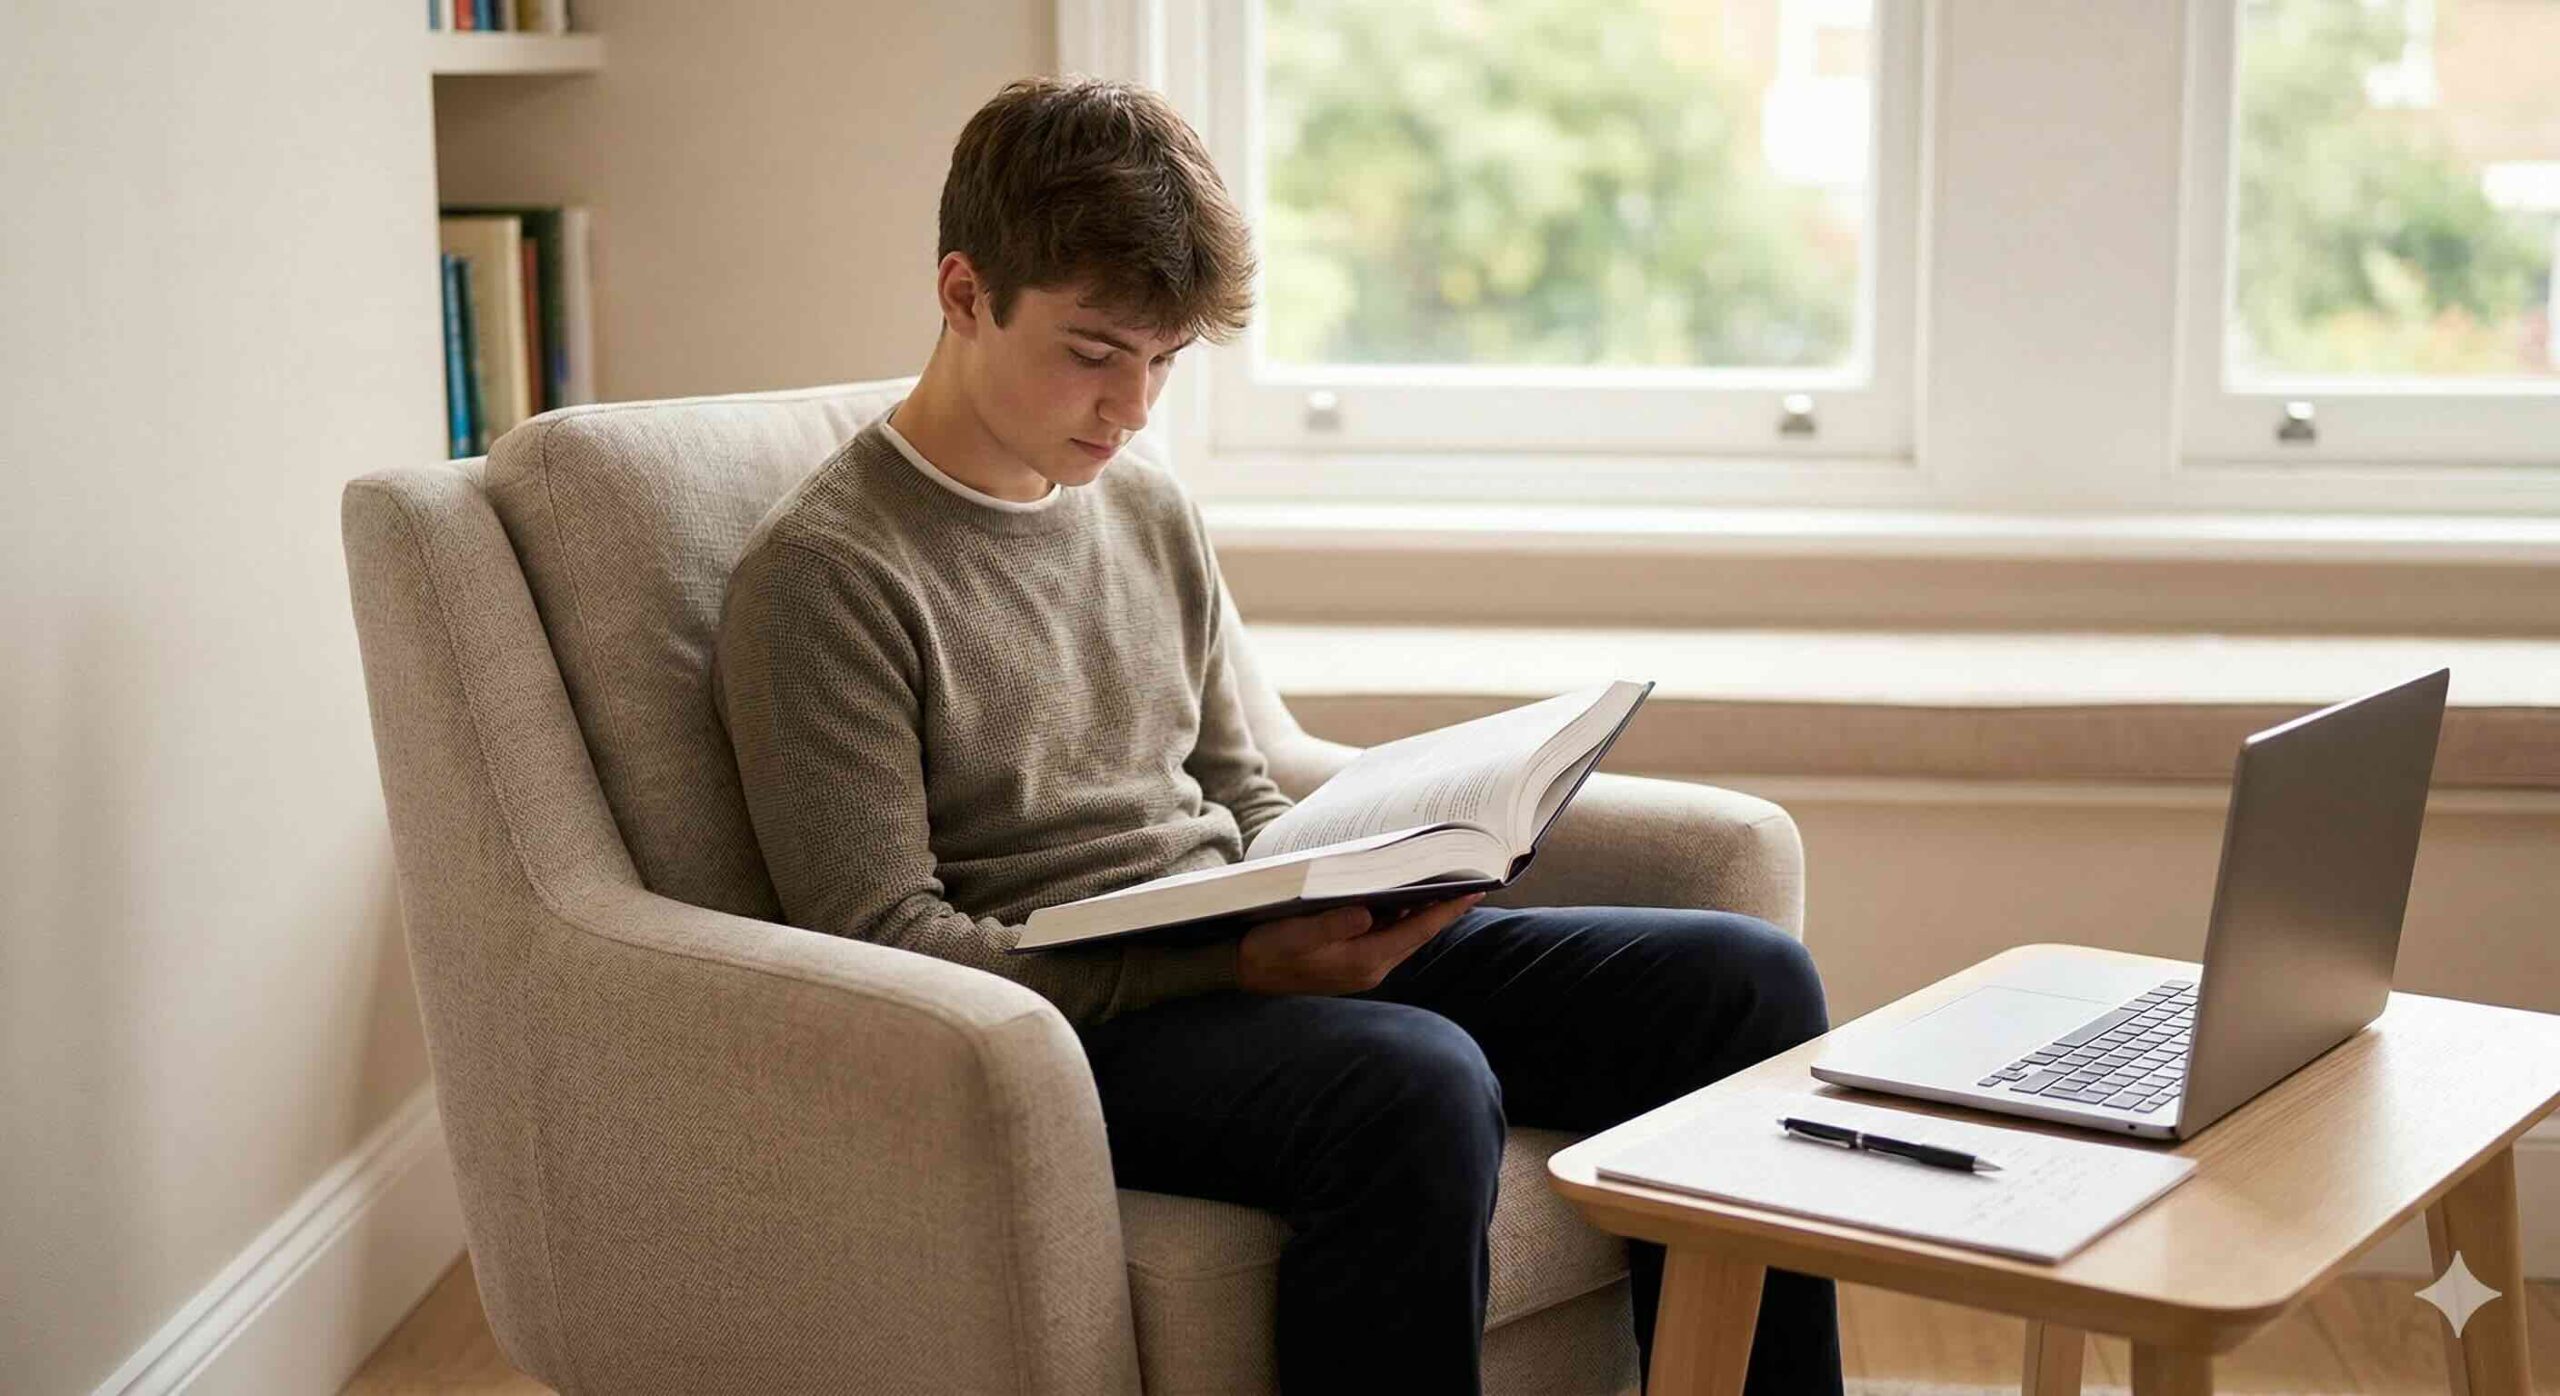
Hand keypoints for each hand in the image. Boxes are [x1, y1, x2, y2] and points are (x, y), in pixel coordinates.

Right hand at [1235, 892, 1486, 996]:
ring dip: (1421, 909)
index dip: (1447, 910)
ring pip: (1404, 934)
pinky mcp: (1352, 962)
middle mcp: (1370, 967)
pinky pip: (1387, 936)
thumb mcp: (1296, 935)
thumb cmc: (1267, 951)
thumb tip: (1368, 912)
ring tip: (1443, 880)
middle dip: (1442, 906)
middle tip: (1466, 875)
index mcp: (1364, 961)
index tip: (1475, 890)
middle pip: (1417, 932)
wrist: (1242, 973)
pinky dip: (1400, 916)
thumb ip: (1333, 925)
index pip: (1417, 932)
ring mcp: (1362, 967)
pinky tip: (1403, 896)